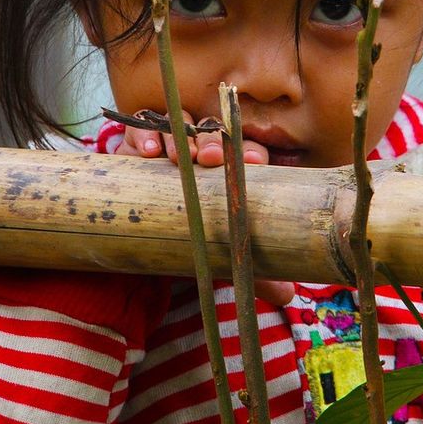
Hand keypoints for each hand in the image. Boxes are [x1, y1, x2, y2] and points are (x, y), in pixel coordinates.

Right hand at [113, 111, 291, 305]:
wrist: (143, 238)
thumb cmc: (192, 237)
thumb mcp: (221, 254)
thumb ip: (252, 271)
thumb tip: (288, 295)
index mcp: (228, 169)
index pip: (245, 152)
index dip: (250, 153)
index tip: (253, 162)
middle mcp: (200, 151)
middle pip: (212, 135)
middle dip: (213, 142)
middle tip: (210, 159)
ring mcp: (168, 145)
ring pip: (177, 128)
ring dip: (180, 138)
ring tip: (179, 157)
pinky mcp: (135, 149)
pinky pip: (138, 133)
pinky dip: (145, 137)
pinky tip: (149, 152)